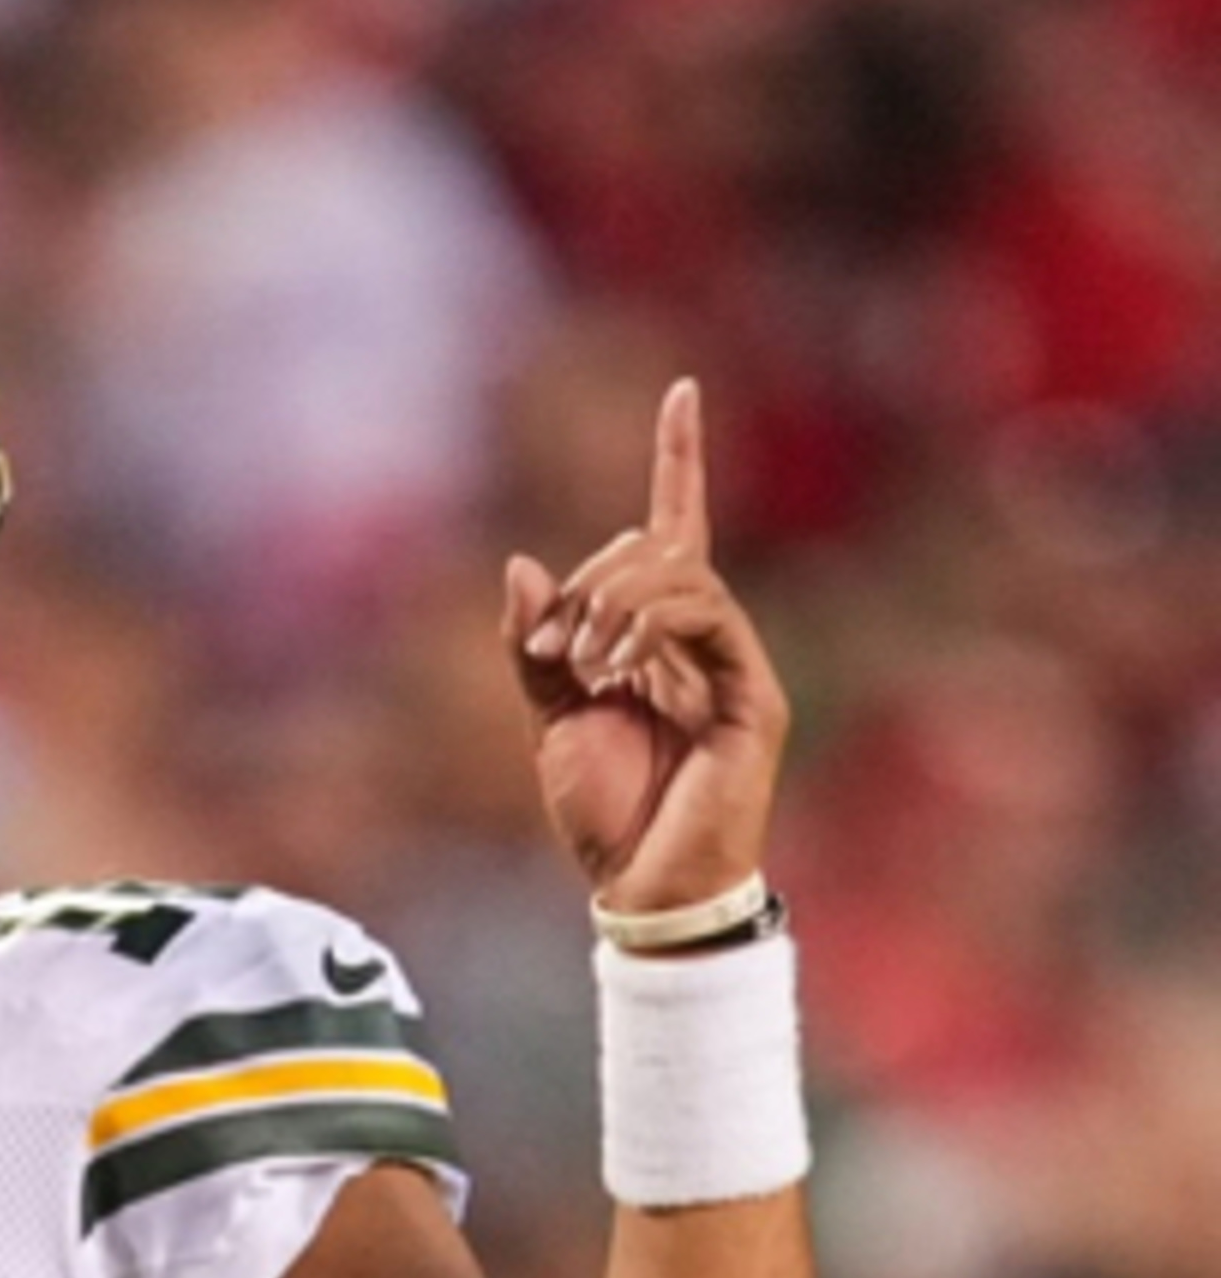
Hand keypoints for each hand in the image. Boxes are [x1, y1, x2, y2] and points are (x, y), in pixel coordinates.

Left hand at [502, 378, 792, 919]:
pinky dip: (649, 626)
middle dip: (590, 584)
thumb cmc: (603, 812)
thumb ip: (536, 646)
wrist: (638, 888)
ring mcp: (733, 663)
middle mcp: (704, 638)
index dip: (680, 458)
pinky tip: (617, 669)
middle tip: (551, 651)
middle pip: (654, 547)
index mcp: (656, 638)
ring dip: (613, 605)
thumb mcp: (549, 721)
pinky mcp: (753, 694)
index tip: (683, 389)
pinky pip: (706, 614)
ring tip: (580, 666)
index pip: (674, 528)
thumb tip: (524, 565)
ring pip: (678, 575)